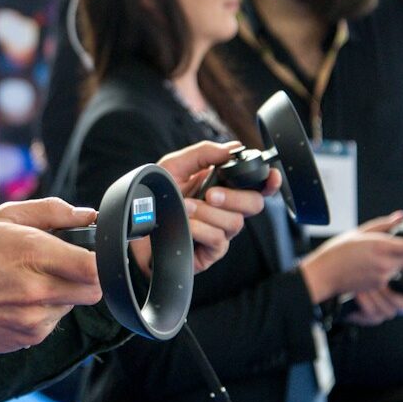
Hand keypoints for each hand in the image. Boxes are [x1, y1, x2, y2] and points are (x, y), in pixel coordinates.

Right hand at [0, 199, 102, 353]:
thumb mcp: (3, 218)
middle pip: (94, 290)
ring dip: (62, 294)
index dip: (100, 259)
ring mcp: (34, 318)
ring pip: (73, 305)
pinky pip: (53, 322)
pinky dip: (44, 311)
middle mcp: (37, 290)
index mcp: (32, 254)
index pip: (94, 266)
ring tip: (30, 282)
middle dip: (86, 277)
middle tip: (64, 266)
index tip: (89, 253)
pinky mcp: (29, 337)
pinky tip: (19, 300)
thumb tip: (87, 215)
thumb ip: (51, 211)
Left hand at [130, 140, 272, 274]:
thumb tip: (232, 148)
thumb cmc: (154, 197)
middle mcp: (225, 210)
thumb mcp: (173, 166)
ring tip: (184, 207)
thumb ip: (203, 153)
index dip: (269, 182)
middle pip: (254, 204)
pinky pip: (218, 239)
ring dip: (208, 213)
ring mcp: (219, 232)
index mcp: (221, 187)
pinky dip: (201, 228)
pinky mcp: (210, 253)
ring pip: (235, 222)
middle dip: (235, 197)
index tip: (270, 176)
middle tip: (211, 194)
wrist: (132, 228)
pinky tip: (186, 224)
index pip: (256, 186)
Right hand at [298, 212, 402, 319]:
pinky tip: (375, 264)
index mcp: (381, 246)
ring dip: (401, 261)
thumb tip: (399, 217)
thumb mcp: (359, 232)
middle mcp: (385, 263)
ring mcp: (383, 276)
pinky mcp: (380, 285)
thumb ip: (384, 224)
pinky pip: (392, 276)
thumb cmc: (336, 253)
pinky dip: (390, 270)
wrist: (325, 274)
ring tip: (384, 254)